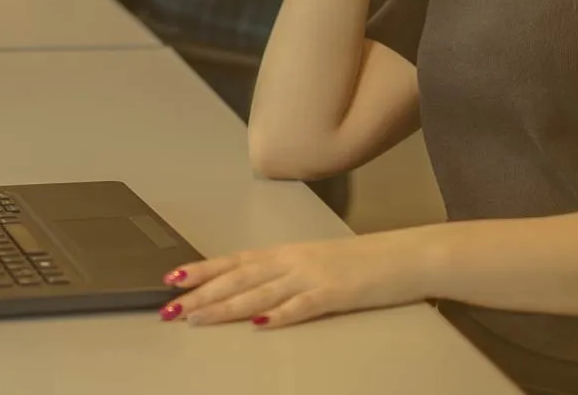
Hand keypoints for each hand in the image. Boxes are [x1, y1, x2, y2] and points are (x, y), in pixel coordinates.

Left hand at [159, 231, 431, 329]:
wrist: (408, 256)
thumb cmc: (366, 261)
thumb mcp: (319, 262)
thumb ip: (287, 275)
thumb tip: (254, 294)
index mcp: (289, 252)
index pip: (236, 261)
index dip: (203, 270)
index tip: (172, 278)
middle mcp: (295, 261)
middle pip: (238, 278)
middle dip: (201, 294)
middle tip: (169, 308)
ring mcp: (313, 276)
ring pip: (260, 293)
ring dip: (225, 307)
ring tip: (196, 318)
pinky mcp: (335, 294)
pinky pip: (302, 306)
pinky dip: (279, 316)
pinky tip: (258, 325)